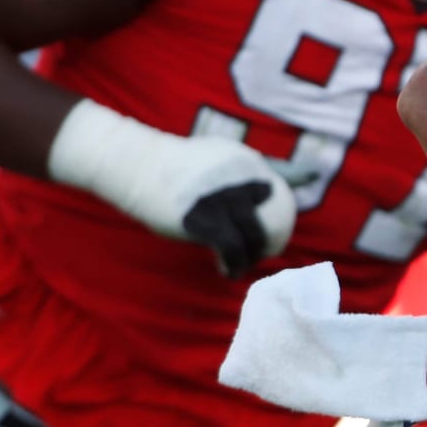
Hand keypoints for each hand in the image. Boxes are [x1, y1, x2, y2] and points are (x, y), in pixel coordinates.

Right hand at [47, 100, 297, 277]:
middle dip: (273, 241)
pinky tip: (228, 271)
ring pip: (253, 237)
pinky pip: (231, 248)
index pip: (284, 185)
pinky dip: (234, 264)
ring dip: (252, 256)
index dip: (287, 212)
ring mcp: (223, 198)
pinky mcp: (204, 219)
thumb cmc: (181, 164)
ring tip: (243, 264)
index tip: (279, 230)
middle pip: (273, 219)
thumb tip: (287, 178)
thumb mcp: (221, 155)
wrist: (139, 165)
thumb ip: (250, 167)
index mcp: (248, 161)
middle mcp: (242, 177)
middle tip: (263, 253)